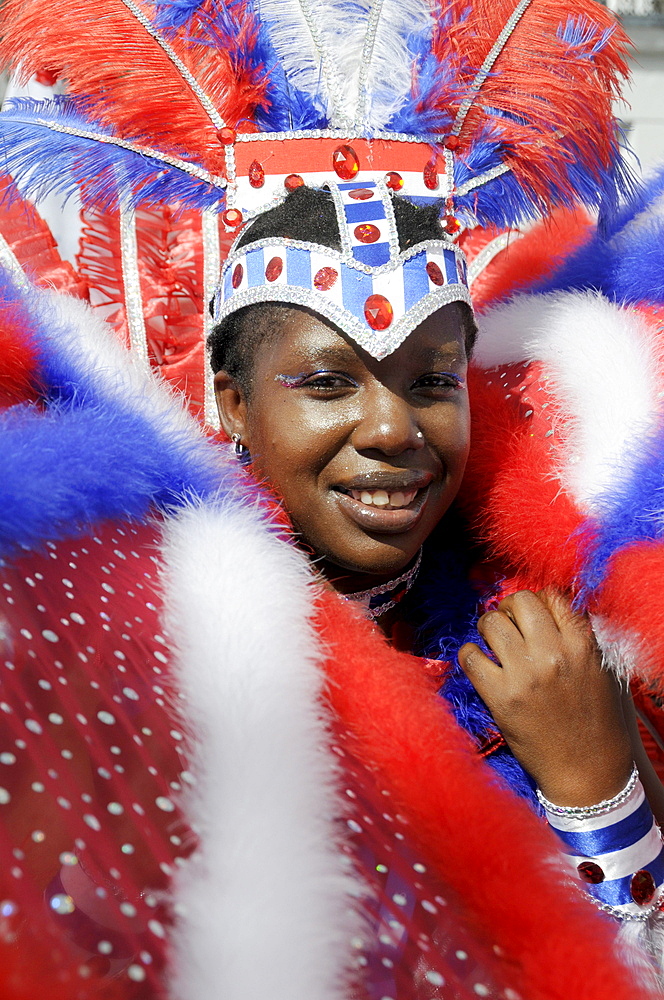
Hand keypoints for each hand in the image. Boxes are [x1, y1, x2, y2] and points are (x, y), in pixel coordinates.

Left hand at [458, 590, 632, 806]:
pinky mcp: (500, 697)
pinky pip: (470, 655)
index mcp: (582, 645)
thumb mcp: (598, 669)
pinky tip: (481, 665)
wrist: (586, 770)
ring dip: (488, 629)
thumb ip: (575, 635)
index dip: (537, 601)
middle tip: (508, 627)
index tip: (531, 616)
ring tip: (493, 645)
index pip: (552, 595)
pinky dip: (470, 655)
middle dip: (509, 609)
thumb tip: (546, 608)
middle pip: (518, 601)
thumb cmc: (594, 719)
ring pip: (490, 621)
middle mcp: (553, 653)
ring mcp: (524, 674)